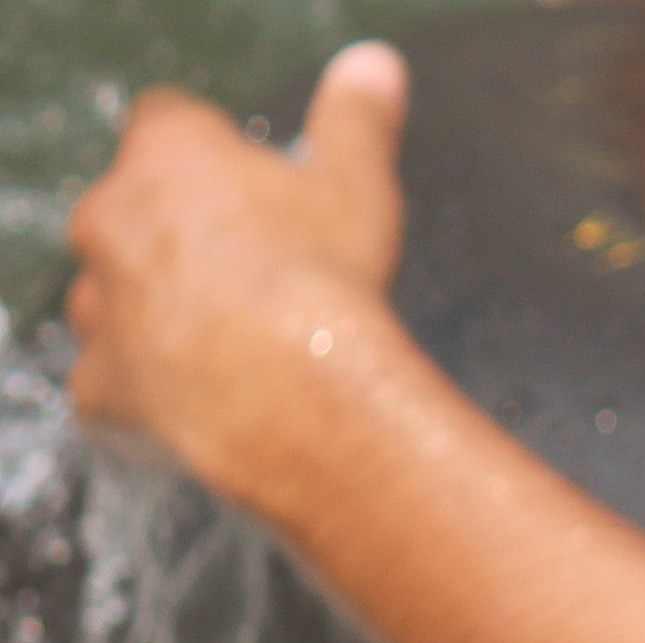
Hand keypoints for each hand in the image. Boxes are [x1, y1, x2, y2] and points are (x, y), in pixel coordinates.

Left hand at [66, 42, 408, 495]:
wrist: (299, 398)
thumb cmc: (326, 284)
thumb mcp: (358, 187)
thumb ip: (357, 121)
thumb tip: (377, 64)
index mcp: (166, 153)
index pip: (168, 124)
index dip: (211, 159)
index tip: (250, 197)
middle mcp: (111, 215)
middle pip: (132, 211)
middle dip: (178, 240)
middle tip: (249, 283)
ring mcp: (99, 305)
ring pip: (115, 297)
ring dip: (157, 314)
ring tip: (229, 351)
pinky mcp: (101, 385)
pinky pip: (111, 385)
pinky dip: (147, 395)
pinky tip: (201, 408)